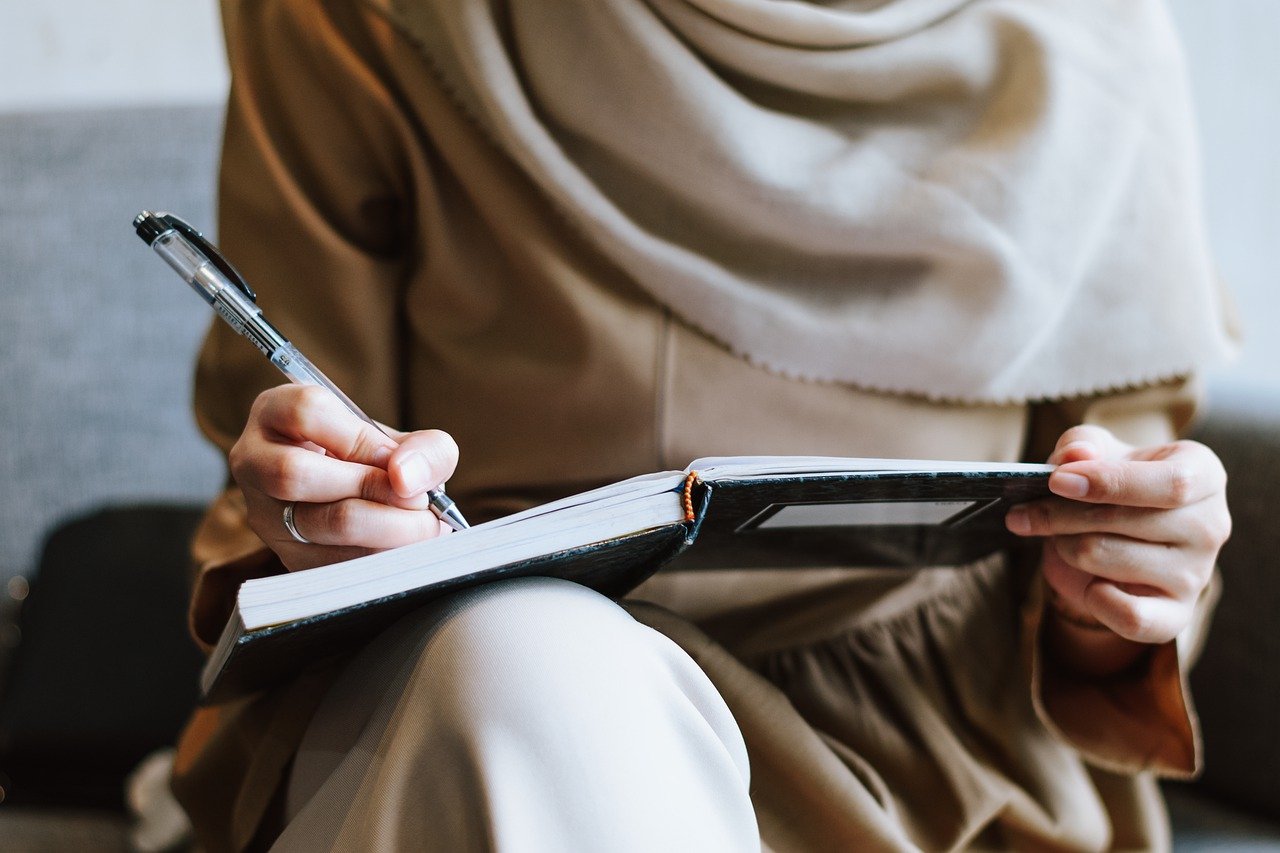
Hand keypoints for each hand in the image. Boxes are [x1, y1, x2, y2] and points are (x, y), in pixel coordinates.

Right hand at [229, 384, 458, 570]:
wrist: (367, 503)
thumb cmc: (381, 463)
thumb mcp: (406, 442)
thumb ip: (425, 449)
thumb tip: (406, 478)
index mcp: (277, 412)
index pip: (306, 411)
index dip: (359, 438)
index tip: (396, 460)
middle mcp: (255, 461)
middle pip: (295, 472)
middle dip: (371, 488)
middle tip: (419, 501)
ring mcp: (264, 513)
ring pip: (315, 522)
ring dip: (385, 528)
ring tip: (423, 526)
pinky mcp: (284, 556)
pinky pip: (330, 562)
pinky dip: (378, 557)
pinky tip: (404, 549)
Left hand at [1006, 425, 1229, 648]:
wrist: (1116, 539)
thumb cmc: (1109, 485)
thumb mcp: (1094, 452)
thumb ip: (1081, 444)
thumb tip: (1075, 456)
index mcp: (1203, 473)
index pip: (1171, 483)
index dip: (1108, 482)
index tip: (1056, 481)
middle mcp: (1210, 525)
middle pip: (1126, 521)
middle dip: (1061, 514)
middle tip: (1025, 513)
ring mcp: (1196, 575)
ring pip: (1107, 559)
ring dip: (1066, 547)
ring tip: (1059, 538)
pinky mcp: (1176, 616)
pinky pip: (1130, 618)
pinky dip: (1093, 599)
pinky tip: (1088, 582)